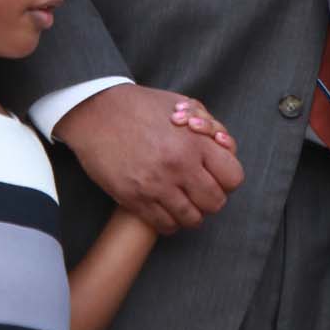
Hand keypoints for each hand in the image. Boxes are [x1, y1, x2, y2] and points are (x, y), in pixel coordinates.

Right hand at [57, 84, 244, 234]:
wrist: (96, 112)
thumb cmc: (141, 106)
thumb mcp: (183, 104)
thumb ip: (210, 127)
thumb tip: (224, 148)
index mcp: (195, 142)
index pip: (233, 178)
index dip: (226, 179)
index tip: (215, 176)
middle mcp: (179, 166)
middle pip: (215, 203)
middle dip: (210, 198)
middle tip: (197, 190)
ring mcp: (156, 185)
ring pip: (192, 219)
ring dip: (190, 213)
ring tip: (181, 202)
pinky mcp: (134, 199)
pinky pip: (165, 225)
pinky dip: (169, 222)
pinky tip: (164, 208)